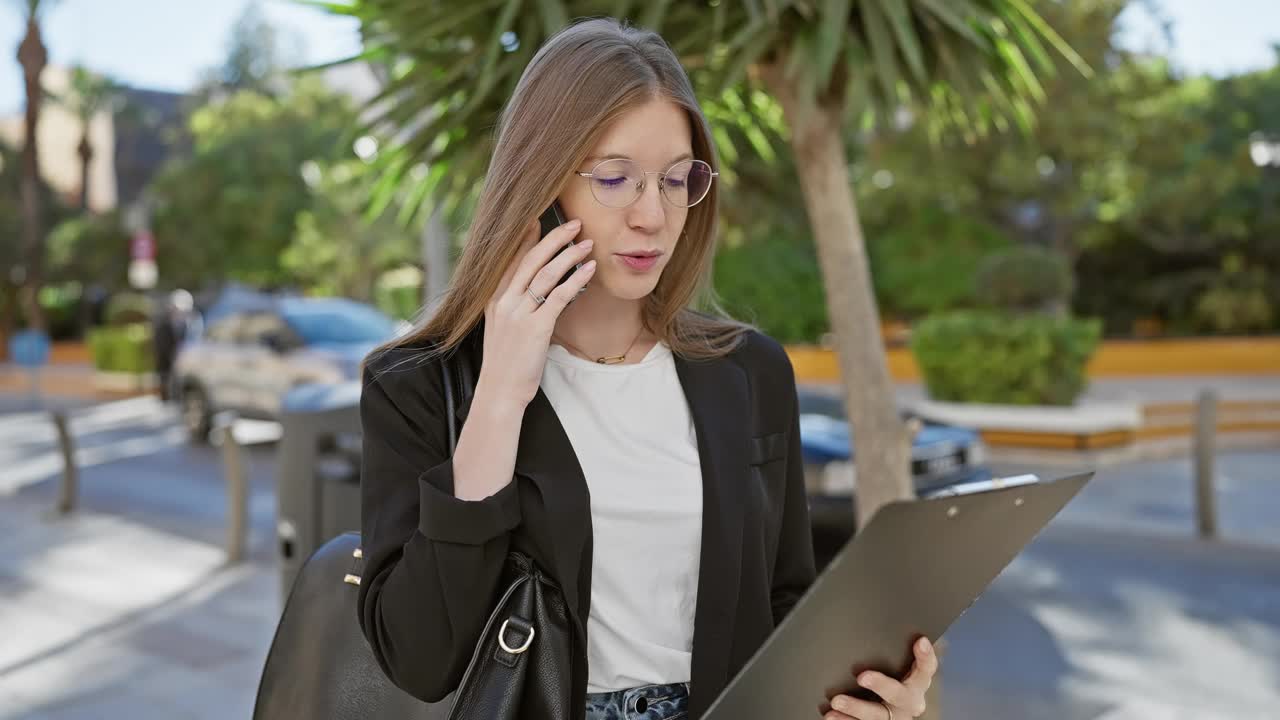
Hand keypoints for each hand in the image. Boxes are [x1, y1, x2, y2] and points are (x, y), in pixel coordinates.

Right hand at [478, 216, 596, 407]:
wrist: (499, 392)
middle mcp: (505, 302)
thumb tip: (532, 292)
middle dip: (555, 238)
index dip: (526, 238)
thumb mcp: (501, 329)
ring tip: (588, 243)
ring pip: (547, 273)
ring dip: (570, 255)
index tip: (538, 220)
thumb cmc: (505, 364)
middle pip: (532, 259)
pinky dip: (576, 279)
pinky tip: (589, 269)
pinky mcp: (536, 327)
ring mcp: (519, 313)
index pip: (511, 260)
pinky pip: (560, 295)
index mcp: (494, 300)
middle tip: (575, 223)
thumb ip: (512, 308)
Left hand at [824, 638, 936, 719]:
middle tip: (862, 676)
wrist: (893, 711)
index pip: (926, 669)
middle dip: (881, 685)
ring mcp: (893, 718)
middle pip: (898, 695)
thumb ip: (892, 649)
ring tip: (837, 701)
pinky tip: (831, 715)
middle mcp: (908, 702)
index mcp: (916, 683)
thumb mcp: (898, 665)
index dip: (925, 656)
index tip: (920, 640)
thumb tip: (875, 614)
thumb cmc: (893, 677)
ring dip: (856, 708)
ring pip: (878, 716)